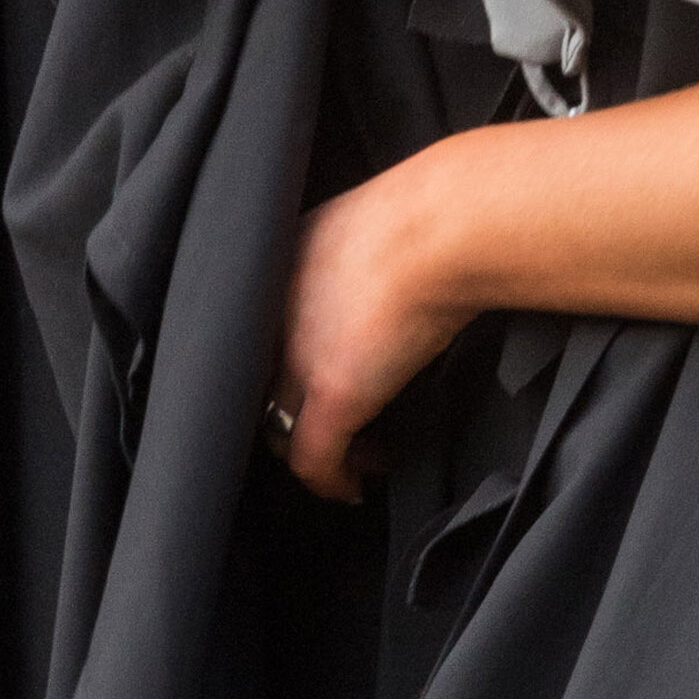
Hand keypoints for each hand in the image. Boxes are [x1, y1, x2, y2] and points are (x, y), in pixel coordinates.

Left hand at [266, 153, 480, 497]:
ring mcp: (295, 358)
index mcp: (274, 263)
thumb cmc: (430, 212)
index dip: (278, 361)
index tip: (308, 376)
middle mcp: (269, 314)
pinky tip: (354, 487)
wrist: (444, 226)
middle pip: (254, 382)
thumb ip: (351, 253)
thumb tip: (382, 274)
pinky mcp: (332, 396)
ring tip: (355, 457)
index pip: (256, 329)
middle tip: (325, 424)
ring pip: (279, 424)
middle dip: (286, 409)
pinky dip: (332, 481)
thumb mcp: (367, 221)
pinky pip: (314, 459)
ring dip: (312, 446)